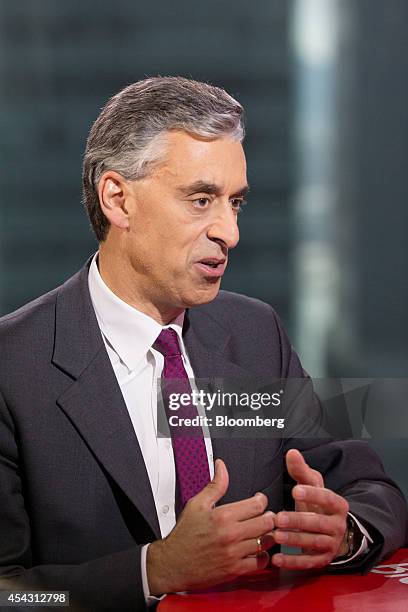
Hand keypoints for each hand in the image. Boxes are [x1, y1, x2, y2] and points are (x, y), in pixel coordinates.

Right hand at [147, 459, 274, 594]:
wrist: (172, 564)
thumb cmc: (184, 535)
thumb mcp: (197, 504)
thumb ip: (215, 485)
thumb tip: (222, 467)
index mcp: (223, 516)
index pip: (257, 505)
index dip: (261, 500)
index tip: (259, 500)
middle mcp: (231, 535)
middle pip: (266, 522)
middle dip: (269, 517)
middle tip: (265, 516)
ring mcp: (234, 554)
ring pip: (266, 542)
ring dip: (268, 535)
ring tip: (263, 532)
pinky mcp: (235, 570)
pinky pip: (260, 562)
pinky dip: (263, 556)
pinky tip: (257, 550)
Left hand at [271, 449, 348, 568]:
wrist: (333, 532)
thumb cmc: (317, 504)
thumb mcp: (312, 486)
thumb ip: (301, 470)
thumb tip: (291, 452)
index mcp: (338, 505)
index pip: (328, 499)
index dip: (313, 495)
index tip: (295, 489)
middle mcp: (338, 526)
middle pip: (318, 523)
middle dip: (298, 521)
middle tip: (278, 517)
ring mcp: (331, 544)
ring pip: (313, 543)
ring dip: (294, 540)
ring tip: (275, 536)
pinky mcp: (323, 560)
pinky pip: (308, 562)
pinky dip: (293, 562)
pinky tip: (276, 559)